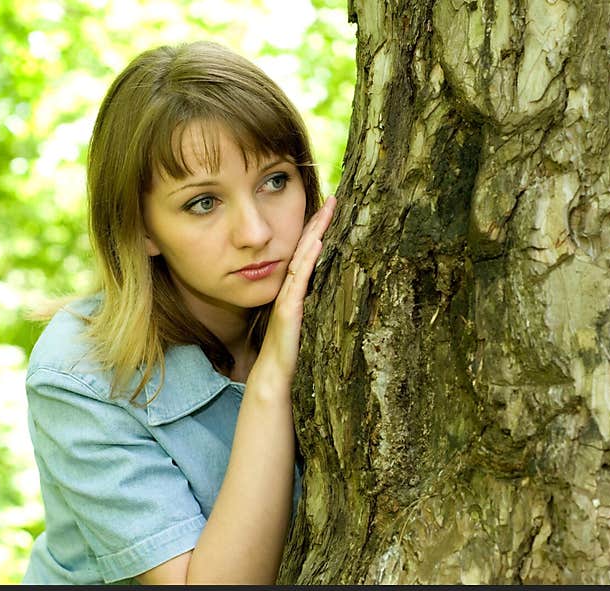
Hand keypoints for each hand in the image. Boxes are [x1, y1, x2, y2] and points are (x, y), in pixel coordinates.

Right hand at [253, 195, 336, 390]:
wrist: (275, 372)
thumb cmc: (291, 349)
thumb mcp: (306, 320)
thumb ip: (312, 302)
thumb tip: (331, 289)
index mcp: (295, 289)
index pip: (308, 253)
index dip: (318, 231)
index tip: (331, 210)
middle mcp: (290, 288)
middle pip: (305, 248)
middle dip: (319, 223)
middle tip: (334, 199)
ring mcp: (288, 297)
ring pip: (302, 258)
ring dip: (315, 233)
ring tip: (328, 211)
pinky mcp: (289, 309)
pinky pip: (299, 279)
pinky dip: (308, 259)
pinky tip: (318, 243)